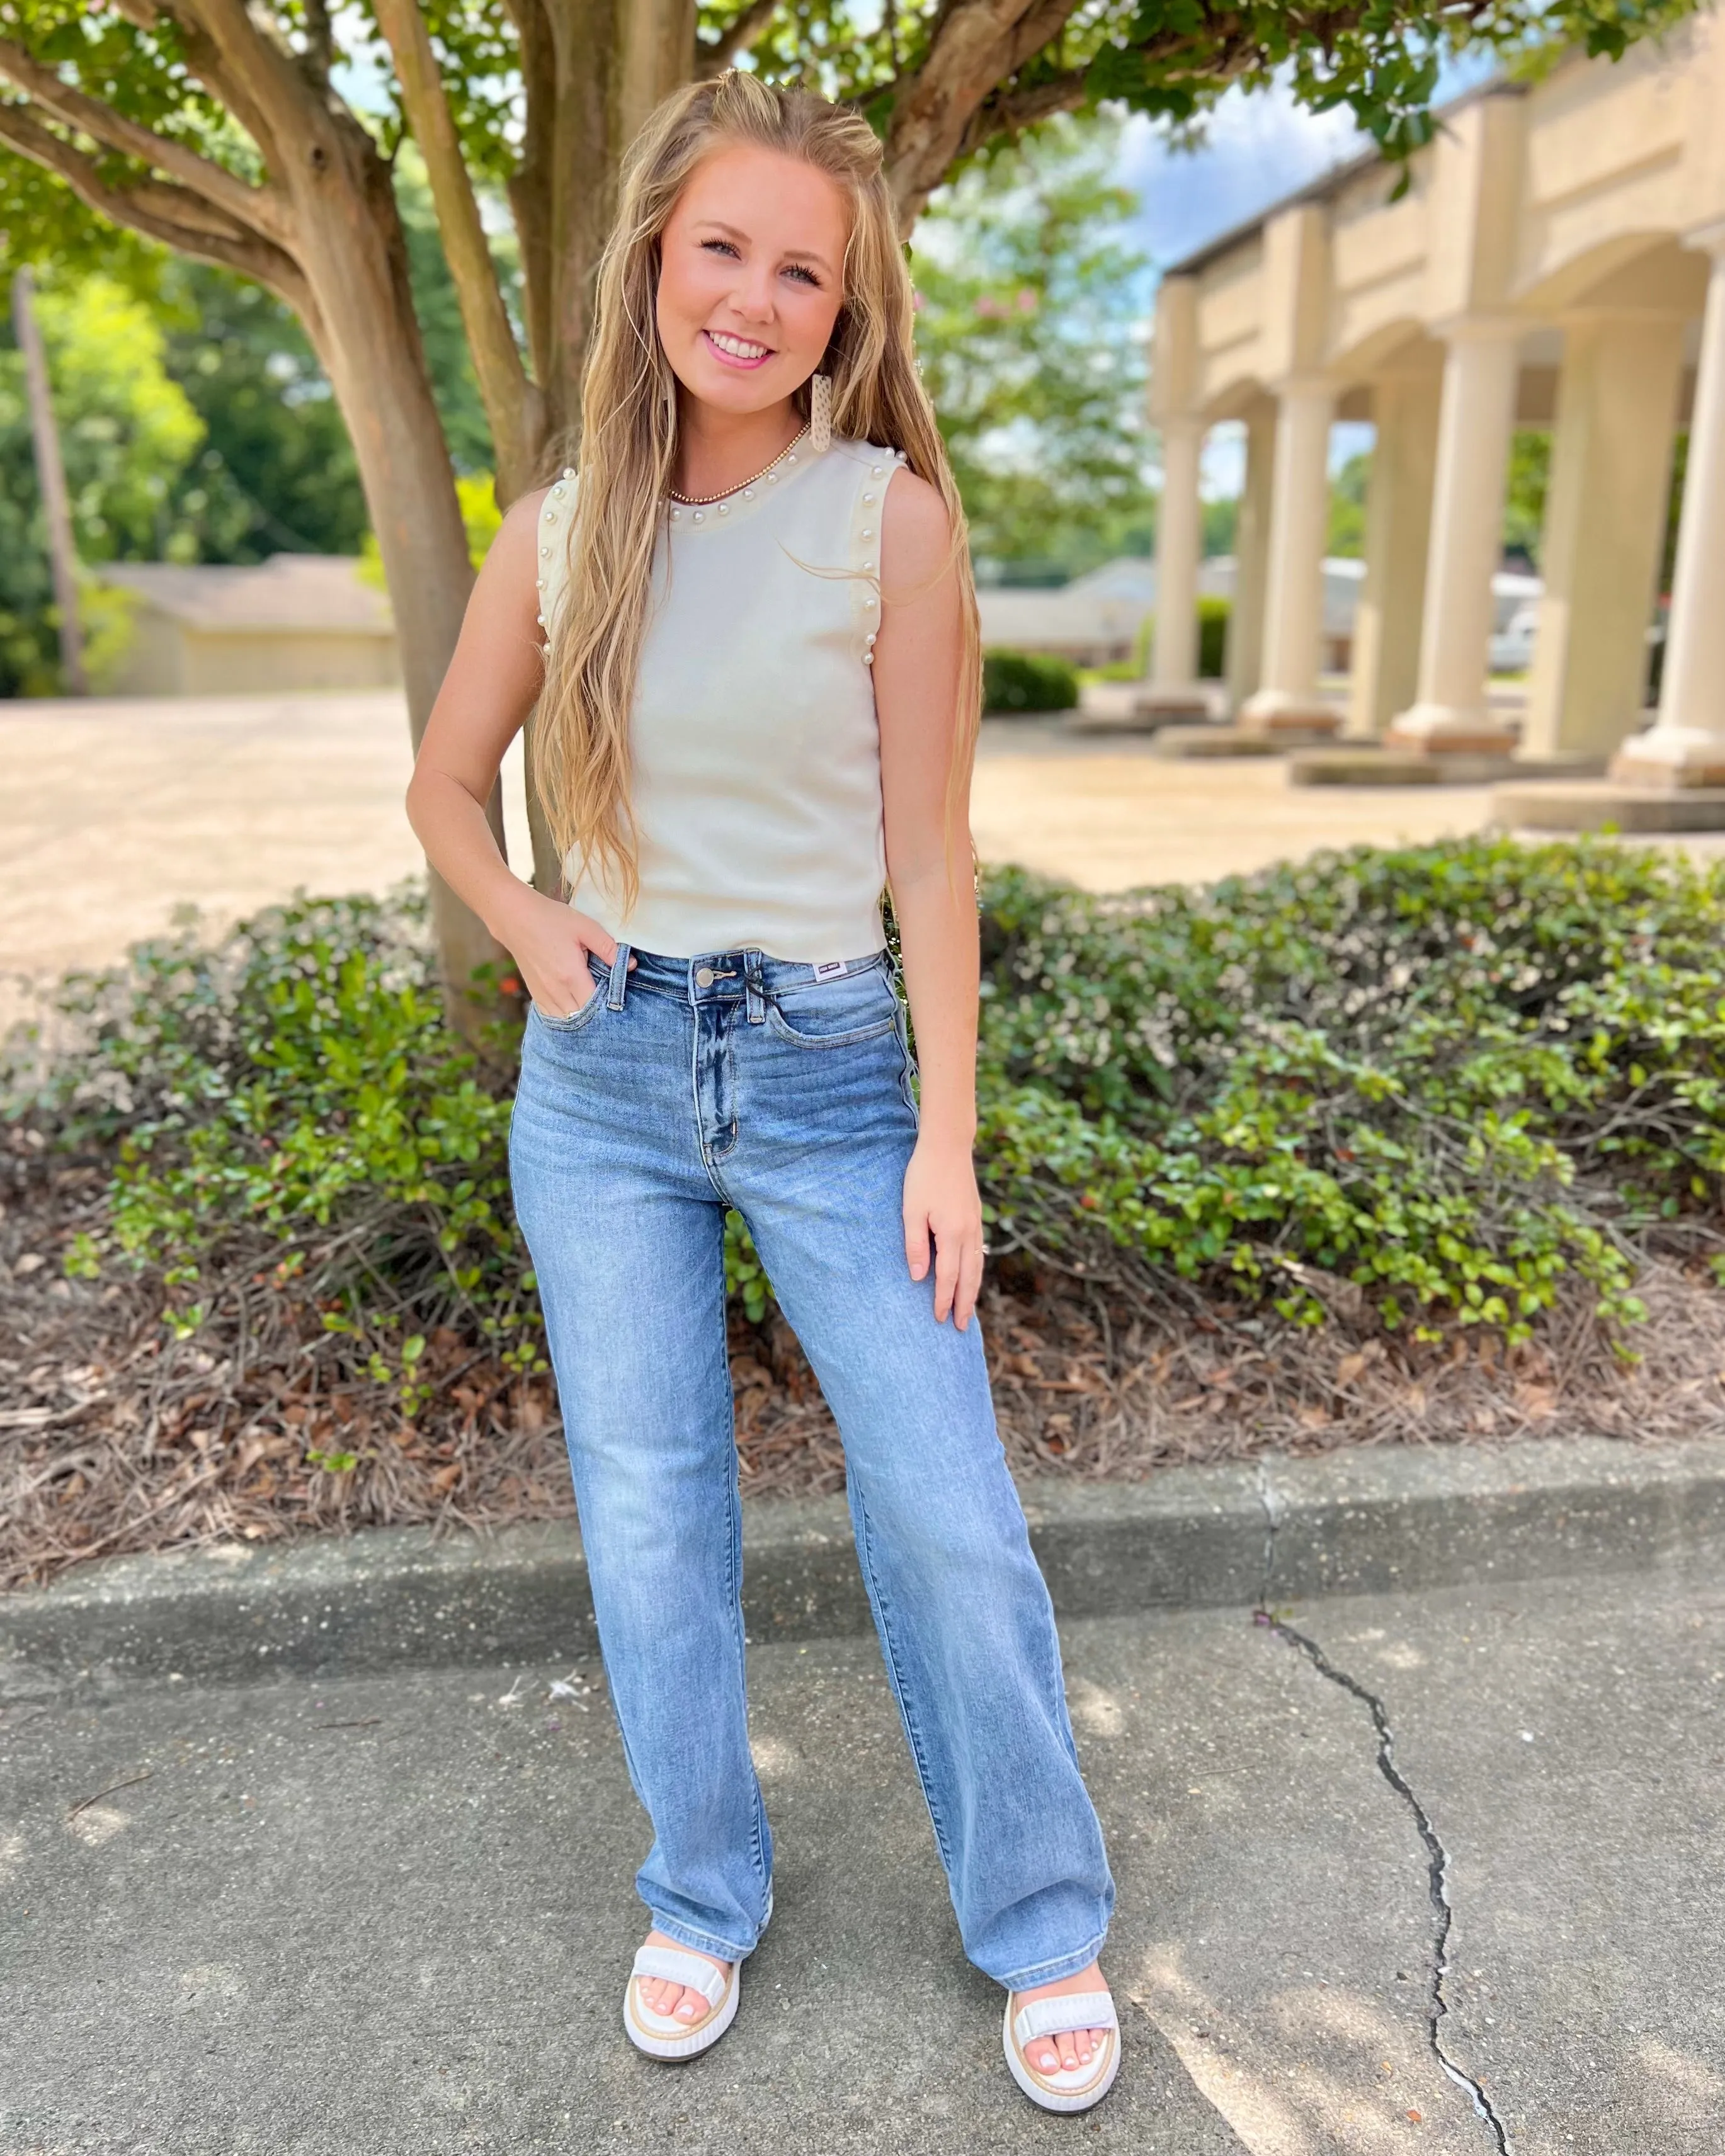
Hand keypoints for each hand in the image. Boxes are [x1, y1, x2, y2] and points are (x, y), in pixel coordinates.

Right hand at [498, 889, 629, 1018]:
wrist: (515, 918)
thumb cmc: (551, 919)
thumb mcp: (585, 927)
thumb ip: (608, 948)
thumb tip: (631, 965)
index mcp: (570, 975)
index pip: (595, 1005)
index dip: (609, 1005)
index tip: (618, 998)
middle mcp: (555, 990)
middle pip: (581, 1017)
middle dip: (596, 1014)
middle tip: (609, 1003)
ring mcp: (543, 994)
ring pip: (566, 1020)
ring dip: (581, 1017)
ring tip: (593, 1006)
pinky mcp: (535, 993)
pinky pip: (552, 1015)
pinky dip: (565, 1015)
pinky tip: (574, 1006)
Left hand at [903, 1132, 984, 1327]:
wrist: (948, 1145)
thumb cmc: (923, 1176)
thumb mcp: (911, 1210)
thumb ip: (916, 1245)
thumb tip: (920, 1278)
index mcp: (951, 1233)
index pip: (948, 1277)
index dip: (943, 1300)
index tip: (938, 1319)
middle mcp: (968, 1232)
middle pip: (969, 1277)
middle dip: (964, 1304)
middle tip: (961, 1328)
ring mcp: (975, 1224)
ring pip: (977, 1266)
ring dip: (973, 1291)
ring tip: (968, 1310)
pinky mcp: (975, 1216)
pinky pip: (978, 1252)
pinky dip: (976, 1271)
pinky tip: (972, 1276)